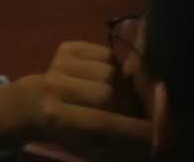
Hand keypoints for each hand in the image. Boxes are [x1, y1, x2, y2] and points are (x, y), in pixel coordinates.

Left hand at [0, 41, 152, 151]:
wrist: (32, 102)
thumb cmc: (66, 131)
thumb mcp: (91, 146)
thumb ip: (123, 138)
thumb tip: (160, 127)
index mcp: (57, 117)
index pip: (102, 122)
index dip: (134, 128)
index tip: (156, 134)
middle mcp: (54, 86)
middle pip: (109, 92)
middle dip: (127, 105)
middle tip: (126, 112)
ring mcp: (58, 63)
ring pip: (111, 70)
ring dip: (120, 85)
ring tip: (112, 94)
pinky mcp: (65, 46)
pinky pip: (106, 52)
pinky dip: (113, 66)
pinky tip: (102, 78)